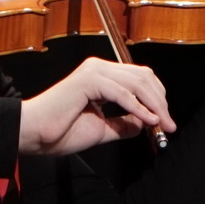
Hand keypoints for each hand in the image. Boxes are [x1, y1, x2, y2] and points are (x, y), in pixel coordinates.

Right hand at [18, 55, 175, 156]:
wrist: (34, 135)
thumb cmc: (60, 132)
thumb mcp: (102, 129)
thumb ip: (123, 124)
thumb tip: (145, 123)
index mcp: (101, 77)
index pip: (139, 79)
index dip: (157, 99)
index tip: (165, 122)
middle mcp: (98, 68)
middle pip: (143, 77)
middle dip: (160, 102)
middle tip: (169, 125)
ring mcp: (93, 71)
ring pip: (136, 82)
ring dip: (154, 105)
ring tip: (163, 124)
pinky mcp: (88, 80)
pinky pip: (122, 93)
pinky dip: (138, 108)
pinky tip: (148, 121)